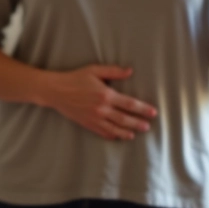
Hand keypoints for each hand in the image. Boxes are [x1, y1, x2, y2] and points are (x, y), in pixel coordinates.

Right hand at [43, 65, 157, 140]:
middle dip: (138, 123)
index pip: (129, 104)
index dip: (142, 109)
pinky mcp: (87, 123)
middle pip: (124, 119)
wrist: (55, 91)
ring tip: (135, 134)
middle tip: (147, 126)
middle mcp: (101, 109)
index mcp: (105, 95)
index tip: (153, 112)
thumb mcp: (94, 70)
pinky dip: (112, 135)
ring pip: (115, 128)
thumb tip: (130, 71)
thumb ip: (113, 71)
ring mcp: (94, 118)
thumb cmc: (75, 78)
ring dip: (126, 131)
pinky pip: (102, 132)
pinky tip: (118, 136)